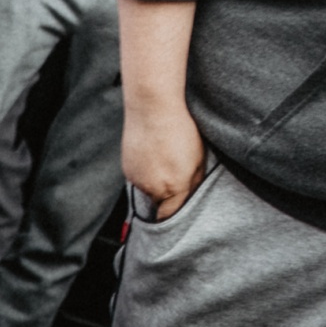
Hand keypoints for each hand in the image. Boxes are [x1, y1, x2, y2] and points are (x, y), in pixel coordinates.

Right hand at [122, 102, 205, 220]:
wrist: (152, 108)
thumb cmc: (181, 130)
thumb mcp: (199, 157)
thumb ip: (194, 183)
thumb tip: (190, 197)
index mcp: (173, 188)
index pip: (170, 217)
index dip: (175, 217)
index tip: (178, 215)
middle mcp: (151, 188)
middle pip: (159, 203)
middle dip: (167, 196)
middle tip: (175, 174)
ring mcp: (136, 179)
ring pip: (148, 190)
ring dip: (155, 182)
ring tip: (164, 159)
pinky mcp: (126, 168)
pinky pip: (138, 178)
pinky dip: (145, 171)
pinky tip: (153, 153)